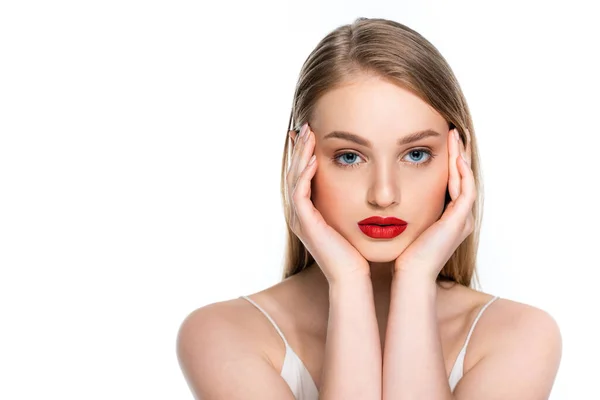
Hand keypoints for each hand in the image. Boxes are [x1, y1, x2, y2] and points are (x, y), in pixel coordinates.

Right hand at [287, 123, 369, 283]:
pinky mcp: (305, 223)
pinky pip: (299, 193)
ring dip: (300, 156)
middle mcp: (300, 212)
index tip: (313, 133)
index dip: (304, 153)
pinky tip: (313, 160)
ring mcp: (300, 218)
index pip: (301, 174)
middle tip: (306, 126)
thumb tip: (366, 181)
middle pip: (293, 172)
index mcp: (309, 210)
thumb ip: (352, 199)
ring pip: (293, 179)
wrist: (353, 275)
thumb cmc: (357, 249)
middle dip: (300, 148)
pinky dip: (304, 175)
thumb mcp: (353, 217)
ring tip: (308, 135)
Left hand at [393, 127, 475, 280]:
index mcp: (450, 218)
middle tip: (452, 131)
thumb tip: (387, 191)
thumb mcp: (405, 223)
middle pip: (463, 177)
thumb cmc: (403, 252)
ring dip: (461, 157)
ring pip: (467, 180)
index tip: (440, 140)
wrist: (410, 273)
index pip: (453, 182)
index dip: (449, 161)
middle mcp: (461, 217)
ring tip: (454, 136)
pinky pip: (466, 191)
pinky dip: (461, 172)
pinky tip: (454, 156)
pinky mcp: (460, 221)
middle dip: (458, 153)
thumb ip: (405, 207)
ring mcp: (463, 219)